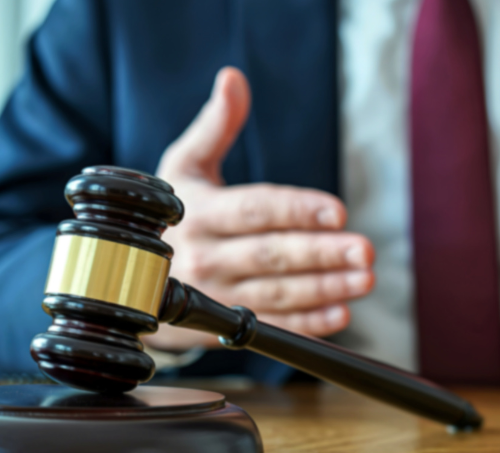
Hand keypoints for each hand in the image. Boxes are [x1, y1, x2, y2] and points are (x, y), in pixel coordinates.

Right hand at [146, 67, 374, 350]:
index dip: (296, 211)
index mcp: (200, 213)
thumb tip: (233, 77)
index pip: (255, 210)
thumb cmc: (172, 214)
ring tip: (365, 279)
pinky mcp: (226, 327)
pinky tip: (342, 313)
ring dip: (325, 288)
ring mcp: (217, 295)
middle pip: (272, 255)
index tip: (338, 211)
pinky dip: (308, 325)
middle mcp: (206, 256)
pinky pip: (272, 327)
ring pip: (277, 294)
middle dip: (322, 253)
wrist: (134, 278)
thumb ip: (215, 126)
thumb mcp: (183, 166)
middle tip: (366, 250)